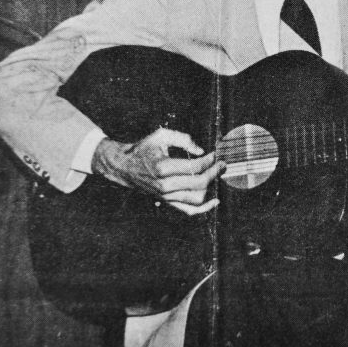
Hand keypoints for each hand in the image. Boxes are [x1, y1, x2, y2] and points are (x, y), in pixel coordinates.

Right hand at [91, 128, 223, 214]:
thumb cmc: (144, 149)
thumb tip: (201, 150)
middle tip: (223, 164)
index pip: (194, 167)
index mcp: (163, 167)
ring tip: (218, 175)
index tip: (216, 154)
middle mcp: (165, 185)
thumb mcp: (160, 136)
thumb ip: (183, 139)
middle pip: (199, 183)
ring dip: (211, 187)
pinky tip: (215, 200)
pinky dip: (204, 208)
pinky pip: (189, 210)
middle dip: (215, 172)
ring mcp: (166, 196)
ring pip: (197, 198)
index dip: (210, 160)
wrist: (124, 167)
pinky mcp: (167, 202)